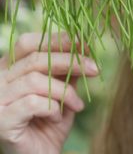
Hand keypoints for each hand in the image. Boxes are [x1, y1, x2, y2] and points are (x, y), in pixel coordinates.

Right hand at [0, 32, 98, 153]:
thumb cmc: (50, 120)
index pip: (29, 43)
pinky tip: (58, 117)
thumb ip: (68, 69)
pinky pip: (33, 102)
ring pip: (35, 80)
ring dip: (64, 91)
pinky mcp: (2, 120)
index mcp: (10, 68)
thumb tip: (84, 44)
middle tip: (95, 69)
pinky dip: (52, 108)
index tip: (83, 43)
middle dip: (71, 62)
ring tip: (77, 105)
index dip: (56, 40)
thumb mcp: (63, 89)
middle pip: (36, 59)